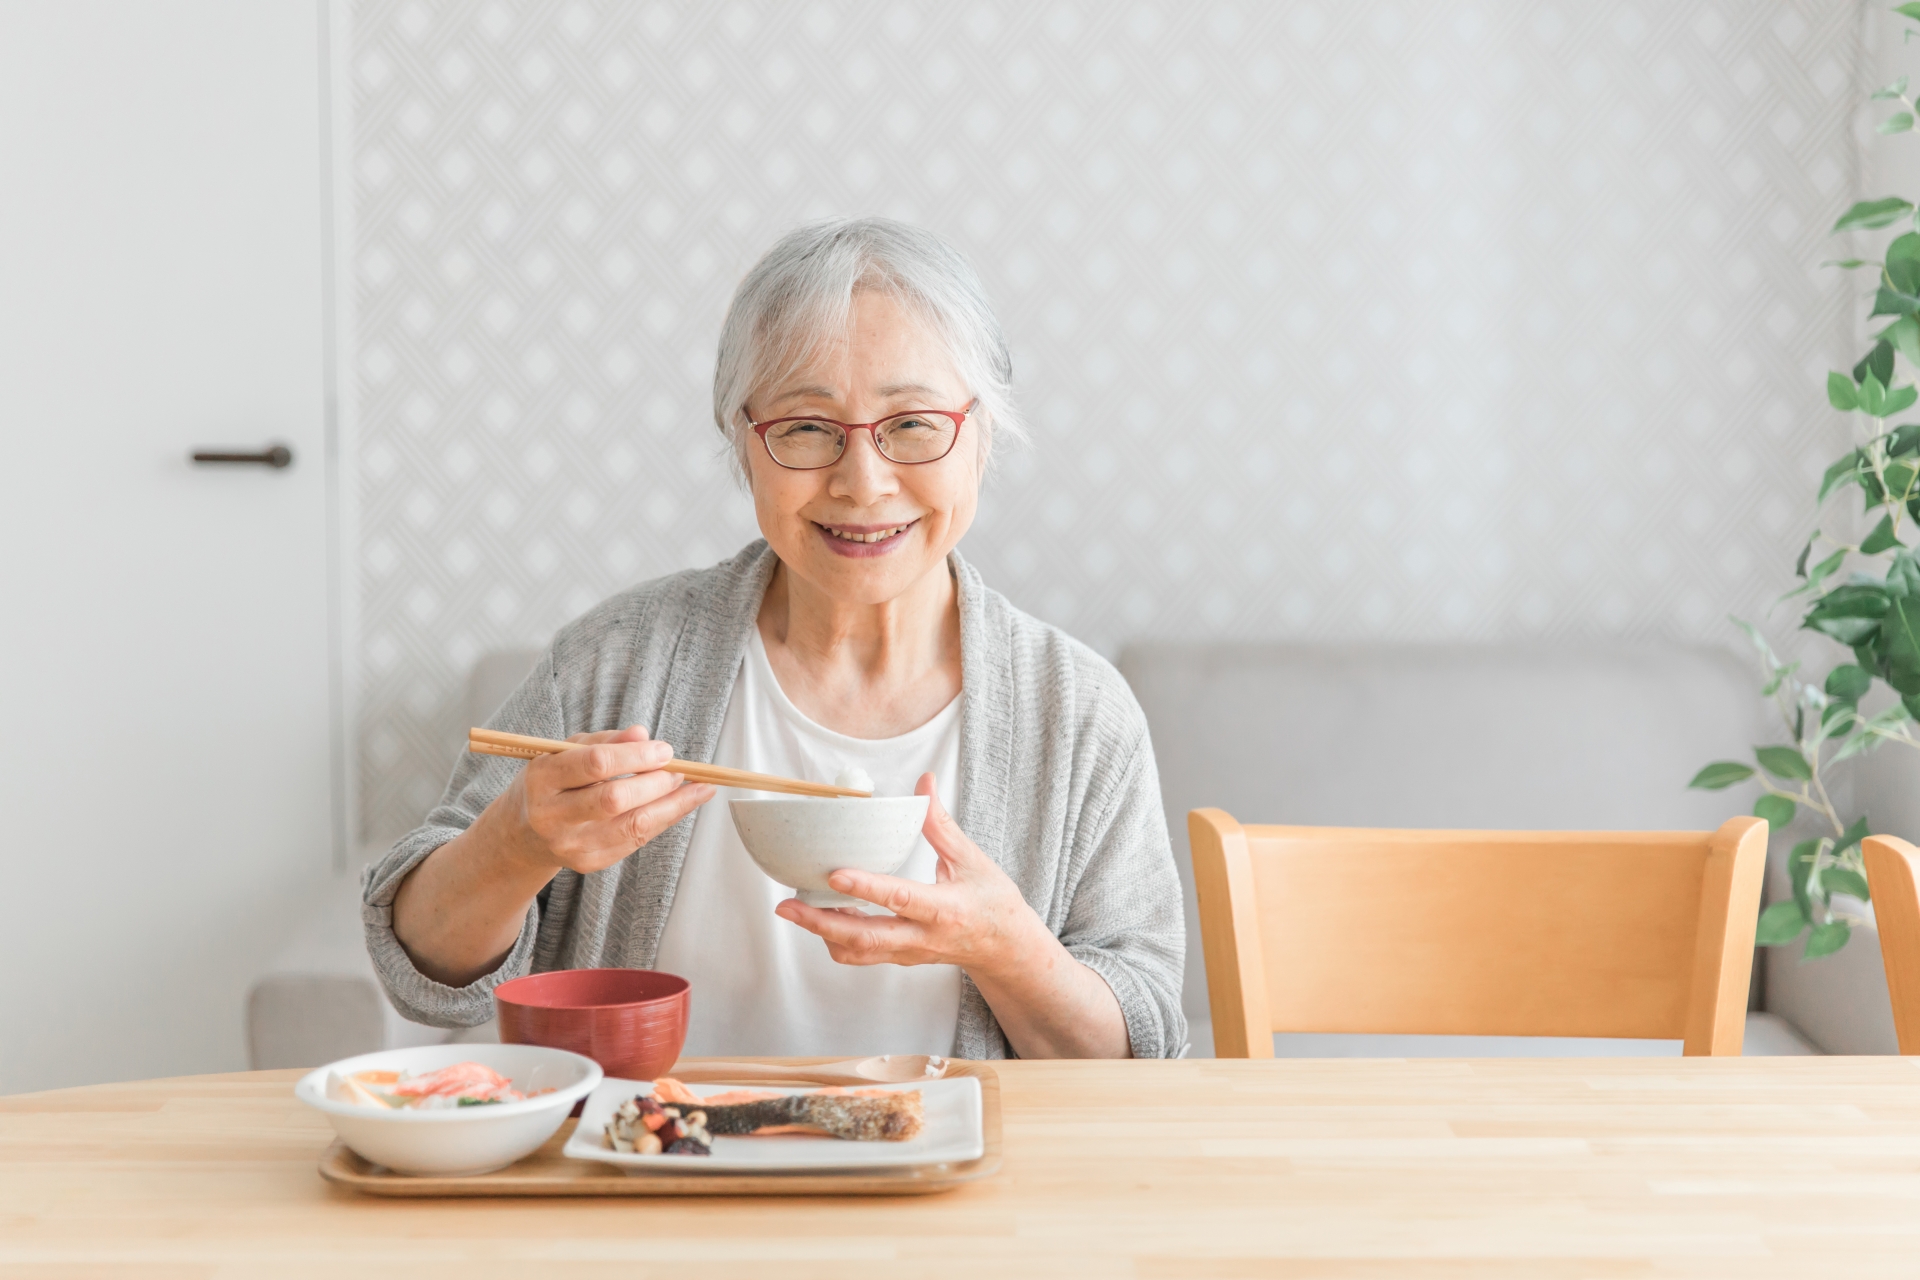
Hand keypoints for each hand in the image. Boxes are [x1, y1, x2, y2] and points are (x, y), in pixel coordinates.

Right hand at [487, 725, 715, 875]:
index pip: (596, 765)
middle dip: (656, 782)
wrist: (523, 833)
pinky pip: (635, 841)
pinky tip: (679, 806)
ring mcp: (570, 844)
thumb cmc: (552, 782)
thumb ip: (605, 741)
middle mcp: (552, 816)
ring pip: (632, 826)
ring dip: (672, 805)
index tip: (664, 749)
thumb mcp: (565, 752)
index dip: (636, 756)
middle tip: (680, 769)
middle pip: (614, 799)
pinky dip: (663, 821)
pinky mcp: (588, 863)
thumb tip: (642, 734)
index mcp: (542, 778)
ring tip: (696, 789)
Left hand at [772, 774, 1049, 978]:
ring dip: (821, 932)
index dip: (866, 888)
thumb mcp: (972, 859)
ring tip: (793, 909)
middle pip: (865, 937)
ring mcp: (909, 953)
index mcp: (946, 909)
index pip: (901, 898)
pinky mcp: (899, 958)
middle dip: (820, 923)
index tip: (833, 874)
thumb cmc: (992, 901)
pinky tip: (820, 916)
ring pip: (857, 951)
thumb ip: (940, 824)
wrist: (1005, 948)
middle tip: (786, 906)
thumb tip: (923, 783)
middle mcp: (923, 937)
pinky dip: (836, 938)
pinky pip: (861, 953)